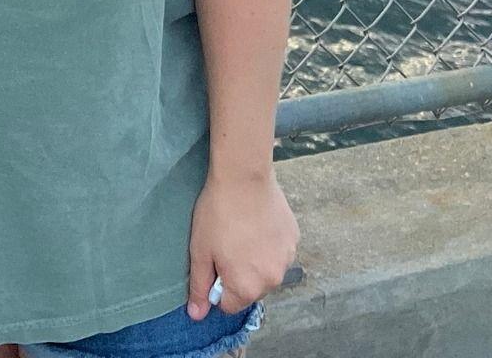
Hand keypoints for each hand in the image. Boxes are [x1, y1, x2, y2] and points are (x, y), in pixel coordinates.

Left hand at [187, 170, 296, 317]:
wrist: (243, 176)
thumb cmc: (217, 213)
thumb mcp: (199, 251)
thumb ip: (199, 287)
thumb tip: (196, 315)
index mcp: (247, 288)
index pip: (229, 305)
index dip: (217, 285)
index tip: (213, 261)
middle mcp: (272, 280)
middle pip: (250, 289)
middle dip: (238, 274)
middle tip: (226, 243)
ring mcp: (287, 259)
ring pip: (266, 270)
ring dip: (256, 259)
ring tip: (243, 230)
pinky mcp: (294, 239)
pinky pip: (278, 251)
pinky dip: (269, 243)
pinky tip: (257, 222)